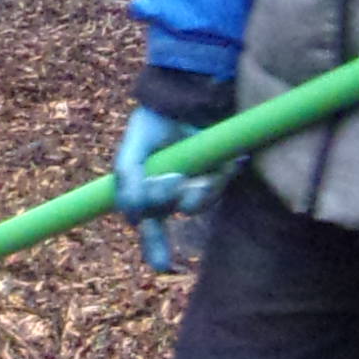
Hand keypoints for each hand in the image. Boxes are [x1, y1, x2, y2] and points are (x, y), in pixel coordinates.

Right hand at [108, 106, 220, 273]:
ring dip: (199, 189)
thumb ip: (128, 177)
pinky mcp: (221, 172)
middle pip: (176, 212)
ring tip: (195, 168)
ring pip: (200, 202)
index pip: (150, 225)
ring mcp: (199, 182)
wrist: (185, 92)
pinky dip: (223, 174)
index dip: (156, 247)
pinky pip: (222, 183)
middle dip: (175, 200)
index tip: (162, 266)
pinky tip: (230, 161)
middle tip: (176, 179)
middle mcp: (175, 193)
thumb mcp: (134, 146)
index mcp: (149, 191)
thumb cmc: (155, 120)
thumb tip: (132, 217)